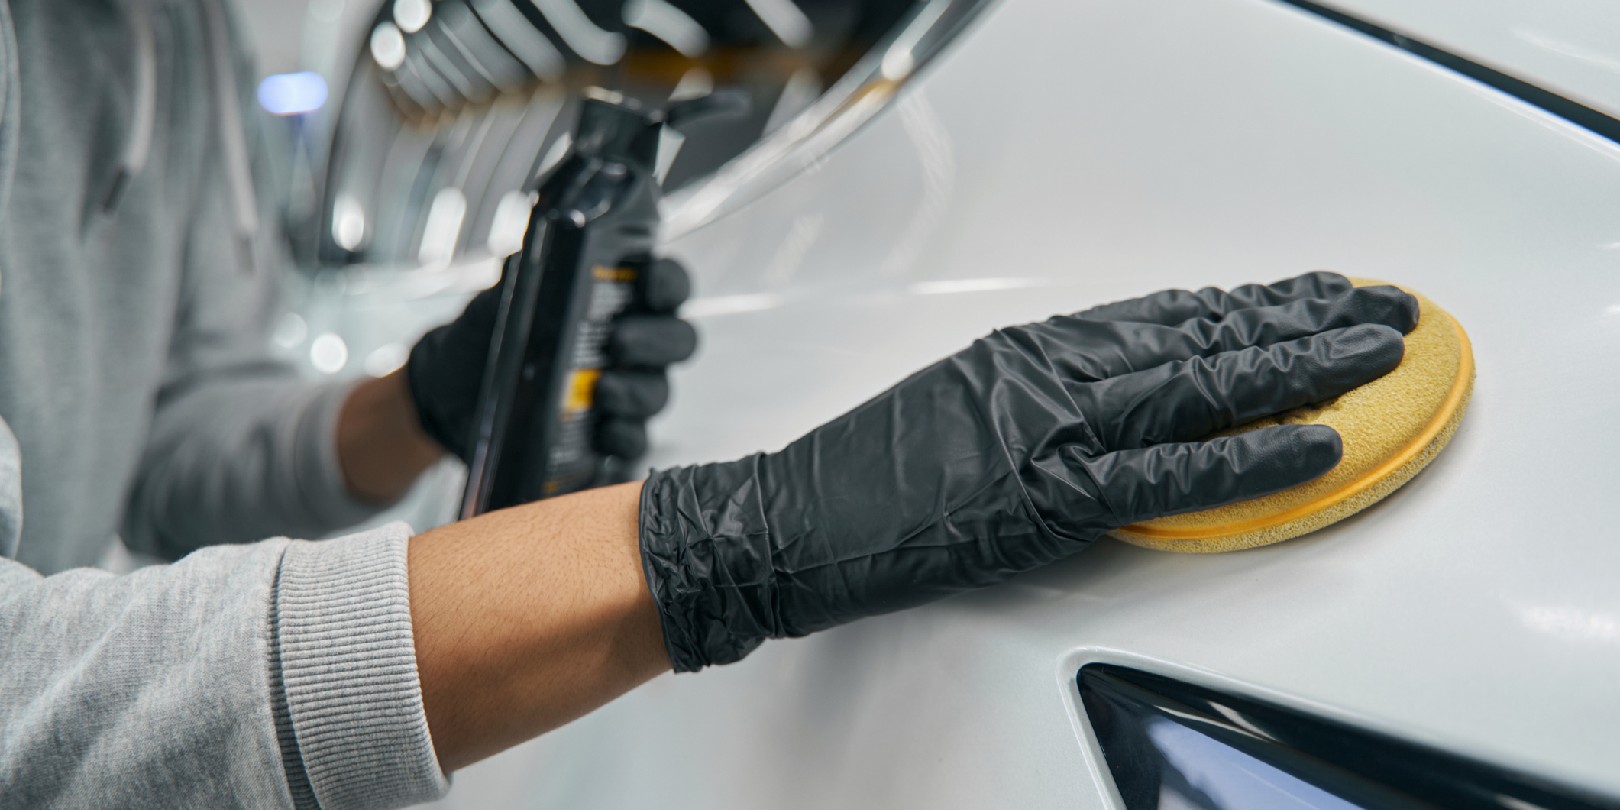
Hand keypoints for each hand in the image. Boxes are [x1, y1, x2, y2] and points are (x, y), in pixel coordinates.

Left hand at [405, 256, 697, 464]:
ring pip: (658, 392)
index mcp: (619, 301)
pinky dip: (624, 441)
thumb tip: (527, 259)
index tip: (648, 281)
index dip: (668, 282)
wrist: (450, 395)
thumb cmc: (485, 338)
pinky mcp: (609, 437)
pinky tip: (604, 438)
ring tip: (603, 392)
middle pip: (678, 340)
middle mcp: (633, 346)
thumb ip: (521, 278)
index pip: (668, 285)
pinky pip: (635, 444)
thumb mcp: (498, 301)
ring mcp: (626, 393)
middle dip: (655, 341)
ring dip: (637, 392)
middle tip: (619, 342)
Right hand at [637, 272, 1418, 670]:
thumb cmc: (866, 473)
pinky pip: (1175, 475)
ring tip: (1377, 351)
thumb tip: (1114, 399)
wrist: (789, 517)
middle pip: (1205, 333)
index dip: (1253, 302)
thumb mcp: (962, 404)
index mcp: (1032, 347)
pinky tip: (1317, 441)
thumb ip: (1043, 395)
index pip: (1170, 313)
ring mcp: (1054, 429)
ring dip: (1302, 367)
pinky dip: (1252, 457)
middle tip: (1380, 308)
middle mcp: (1053, 371)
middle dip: (1304, 319)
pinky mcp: (1050, 496)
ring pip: (1206, 385)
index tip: (1311, 292)